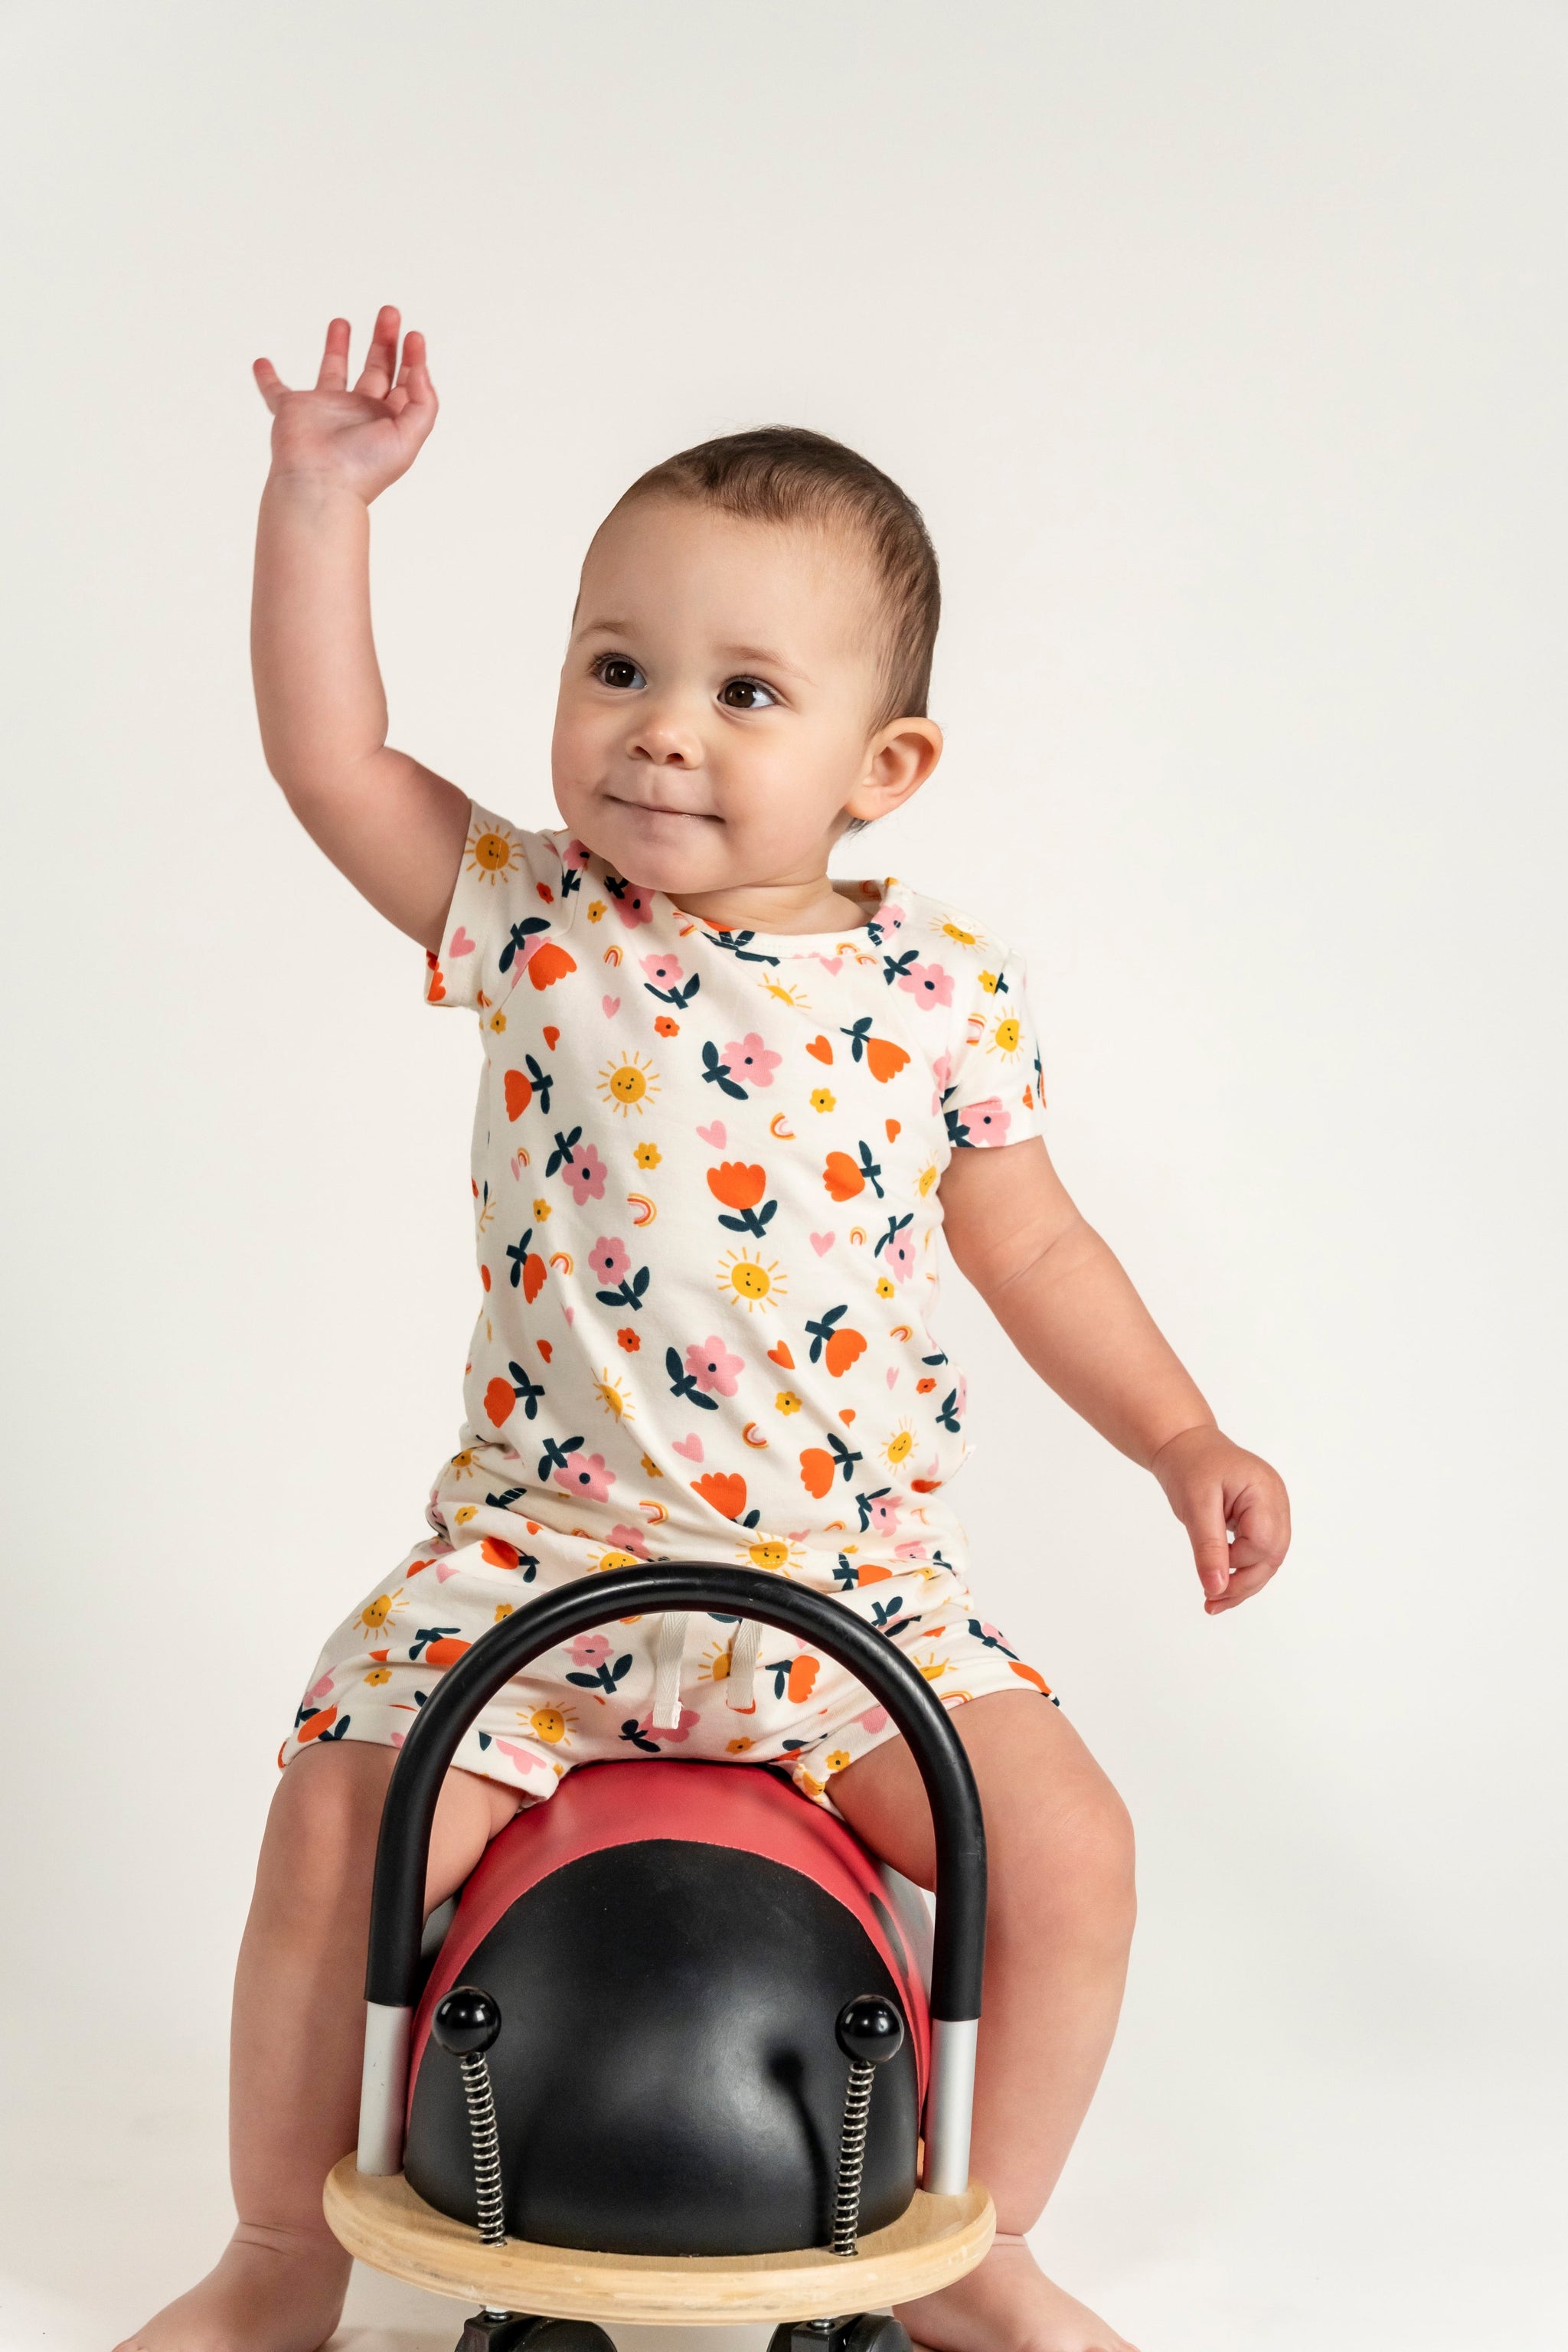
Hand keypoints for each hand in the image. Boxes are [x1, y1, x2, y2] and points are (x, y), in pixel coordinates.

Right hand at [253, 306, 436, 502]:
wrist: (320, 484)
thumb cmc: (365, 467)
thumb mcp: (410, 436)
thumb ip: (423, 402)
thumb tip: (419, 369)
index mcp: (387, 420)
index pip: (405, 382)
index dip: (412, 357)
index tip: (414, 336)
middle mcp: (358, 413)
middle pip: (375, 369)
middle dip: (384, 341)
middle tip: (390, 313)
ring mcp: (325, 410)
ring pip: (332, 371)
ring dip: (337, 347)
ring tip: (342, 321)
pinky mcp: (292, 410)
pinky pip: (275, 391)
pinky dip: (267, 378)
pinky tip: (262, 363)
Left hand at [1150, 1425, 1290, 1612]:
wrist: (1183, 1445)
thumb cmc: (1189, 1466)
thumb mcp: (1194, 1506)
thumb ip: (1208, 1547)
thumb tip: (1216, 1588)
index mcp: (1265, 1490)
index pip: (1264, 1543)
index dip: (1238, 1564)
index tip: (1209, 1574)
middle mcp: (1276, 1501)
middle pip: (1272, 1556)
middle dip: (1244, 1584)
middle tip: (1211, 1602)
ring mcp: (1272, 1510)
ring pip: (1267, 1559)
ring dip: (1243, 1583)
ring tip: (1213, 1602)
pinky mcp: (1260, 1519)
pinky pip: (1258, 1551)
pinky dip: (1240, 1570)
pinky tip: (1220, 1585)